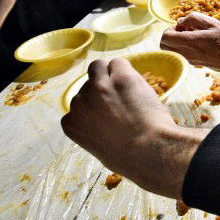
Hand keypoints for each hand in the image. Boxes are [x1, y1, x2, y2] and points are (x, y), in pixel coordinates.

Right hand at [61, 58, 206, 198]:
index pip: (77, 104)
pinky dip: (125, 70)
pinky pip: (118, 63)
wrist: (148, 151)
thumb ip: (93, 128)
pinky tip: (135, 84)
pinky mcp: (120, 77)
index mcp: (71, 122)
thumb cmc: (128, 156)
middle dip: (103, 91)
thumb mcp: (99, 147)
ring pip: (98, 67)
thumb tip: (100, 115)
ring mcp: (98, 88)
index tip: (108, 114)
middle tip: (123, 104)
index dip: (94, 106)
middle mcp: (80, 102)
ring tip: (128, 91)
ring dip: (111, 75)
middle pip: (87, 86)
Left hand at [160, 12, 219, 71]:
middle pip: (164, 45)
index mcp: (191, 41)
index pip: (165, 37)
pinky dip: (185, 46)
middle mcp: (187, 53)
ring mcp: (190, 59)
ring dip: (178, 41)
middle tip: (185, 30)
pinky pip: (182, 53)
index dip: (170, 29)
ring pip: (172, 50)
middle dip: (170, 35)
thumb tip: (179, 22)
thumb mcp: (212, 23)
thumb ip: (193, 19)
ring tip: (194, 36)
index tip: (183, 26)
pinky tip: (200, 43)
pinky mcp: (194, 63)